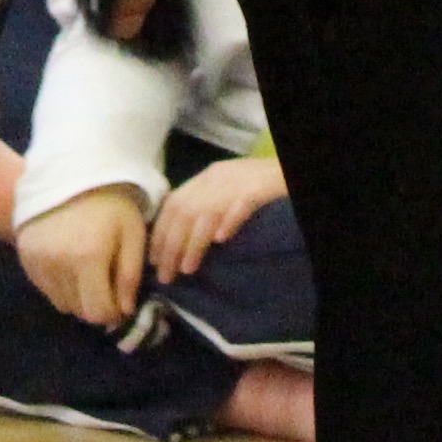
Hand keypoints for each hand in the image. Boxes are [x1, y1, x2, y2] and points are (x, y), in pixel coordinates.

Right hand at [12, 185, 148, 327]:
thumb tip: (125, 310)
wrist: (72, 171)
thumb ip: (130, 275)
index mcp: (88, 258)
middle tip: (105, 284)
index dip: (112, 312)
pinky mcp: (25, 256)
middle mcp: (58, 264)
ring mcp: (37, 260)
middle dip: (95, 304)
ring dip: (77, 295)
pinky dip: (59, 284)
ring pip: (61, 302)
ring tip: (87, 270)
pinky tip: (69, 262)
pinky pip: (45, 288)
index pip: (97, 312)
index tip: (120, 301)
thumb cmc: (110, 202)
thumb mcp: (132, 233)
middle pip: (78, 310)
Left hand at [152, 151, 285, 282]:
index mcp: (206, 178)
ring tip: (186, 269)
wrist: (288, 165)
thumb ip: (204, 206)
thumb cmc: (257, 182)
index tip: (154, 261)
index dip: (161, 233)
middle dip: (170, 245)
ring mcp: (236, 183)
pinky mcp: (258, 189)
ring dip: (194, 242)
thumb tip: (180, 238)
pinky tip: (221, 240)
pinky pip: (241, 204)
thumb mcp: (225, 188)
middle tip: (166, 276)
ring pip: (208, 212)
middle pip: (184, 211)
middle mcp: (216, 178)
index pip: (173, 205)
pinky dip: (229, 221)